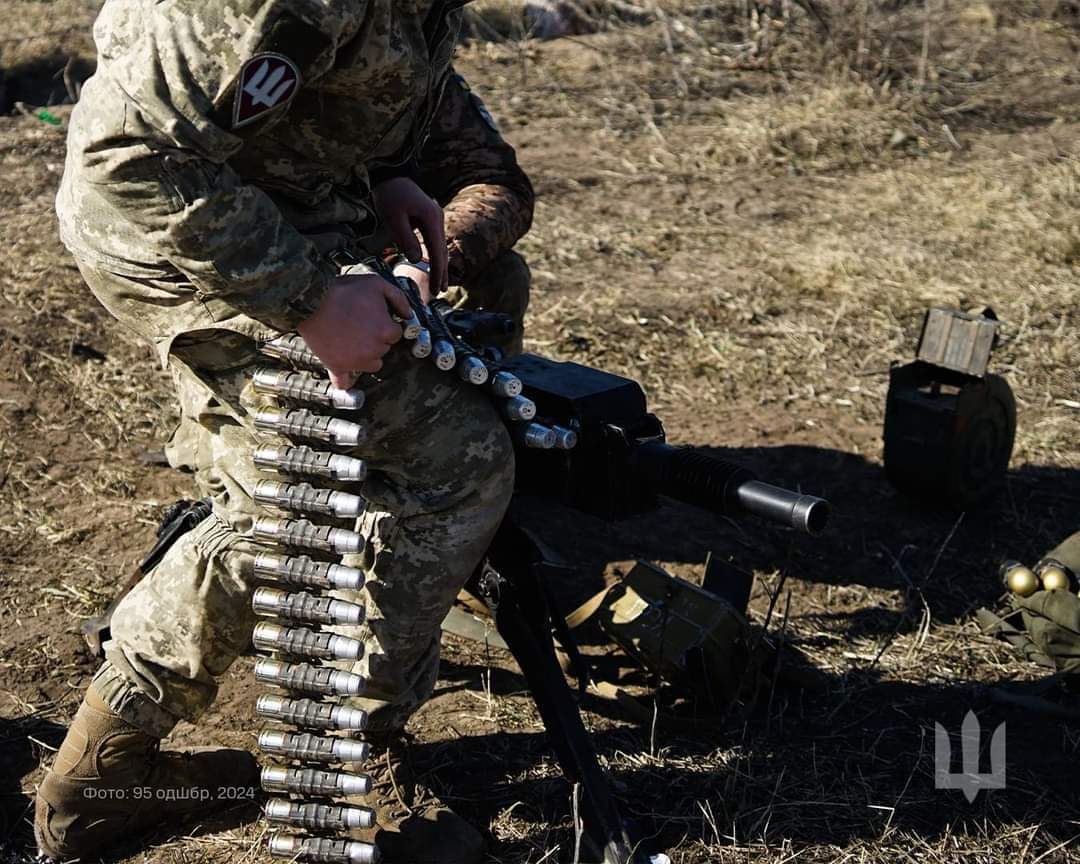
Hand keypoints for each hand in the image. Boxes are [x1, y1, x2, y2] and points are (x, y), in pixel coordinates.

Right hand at [297, 274, 412, 387]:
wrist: (311, 300)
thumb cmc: (343, 291)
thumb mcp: (376, 284)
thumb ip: (398, 298)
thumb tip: (408, 314)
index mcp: (386, 331)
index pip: (395, 333)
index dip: (385, 324)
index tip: (373, 317)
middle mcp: (375, 350)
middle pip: (383, 348)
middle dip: (375, 338)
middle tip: (359, 324)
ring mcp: (356, 361)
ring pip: (372, 364)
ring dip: (366, 355)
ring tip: (352, 340)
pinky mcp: (337, 366)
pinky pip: (344, 382)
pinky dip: (346, 380)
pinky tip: (346, 375)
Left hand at [373, 177, 447, 294]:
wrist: (390, 176)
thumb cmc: (389, 195)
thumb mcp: (393, 218)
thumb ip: (405, 239)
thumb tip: (415, 260)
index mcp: (431, 219)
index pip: (436, 251)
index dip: (436, 272)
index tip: (436, 288)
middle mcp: (437, 219)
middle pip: (442, 251)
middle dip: (441, 272)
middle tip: (439, 291)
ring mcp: (435, 219)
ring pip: (440, 247)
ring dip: (439, 266)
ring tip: (439, 284)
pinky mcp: (429, 219)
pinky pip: (434, 241)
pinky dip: (435, 255)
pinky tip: (434, 266)